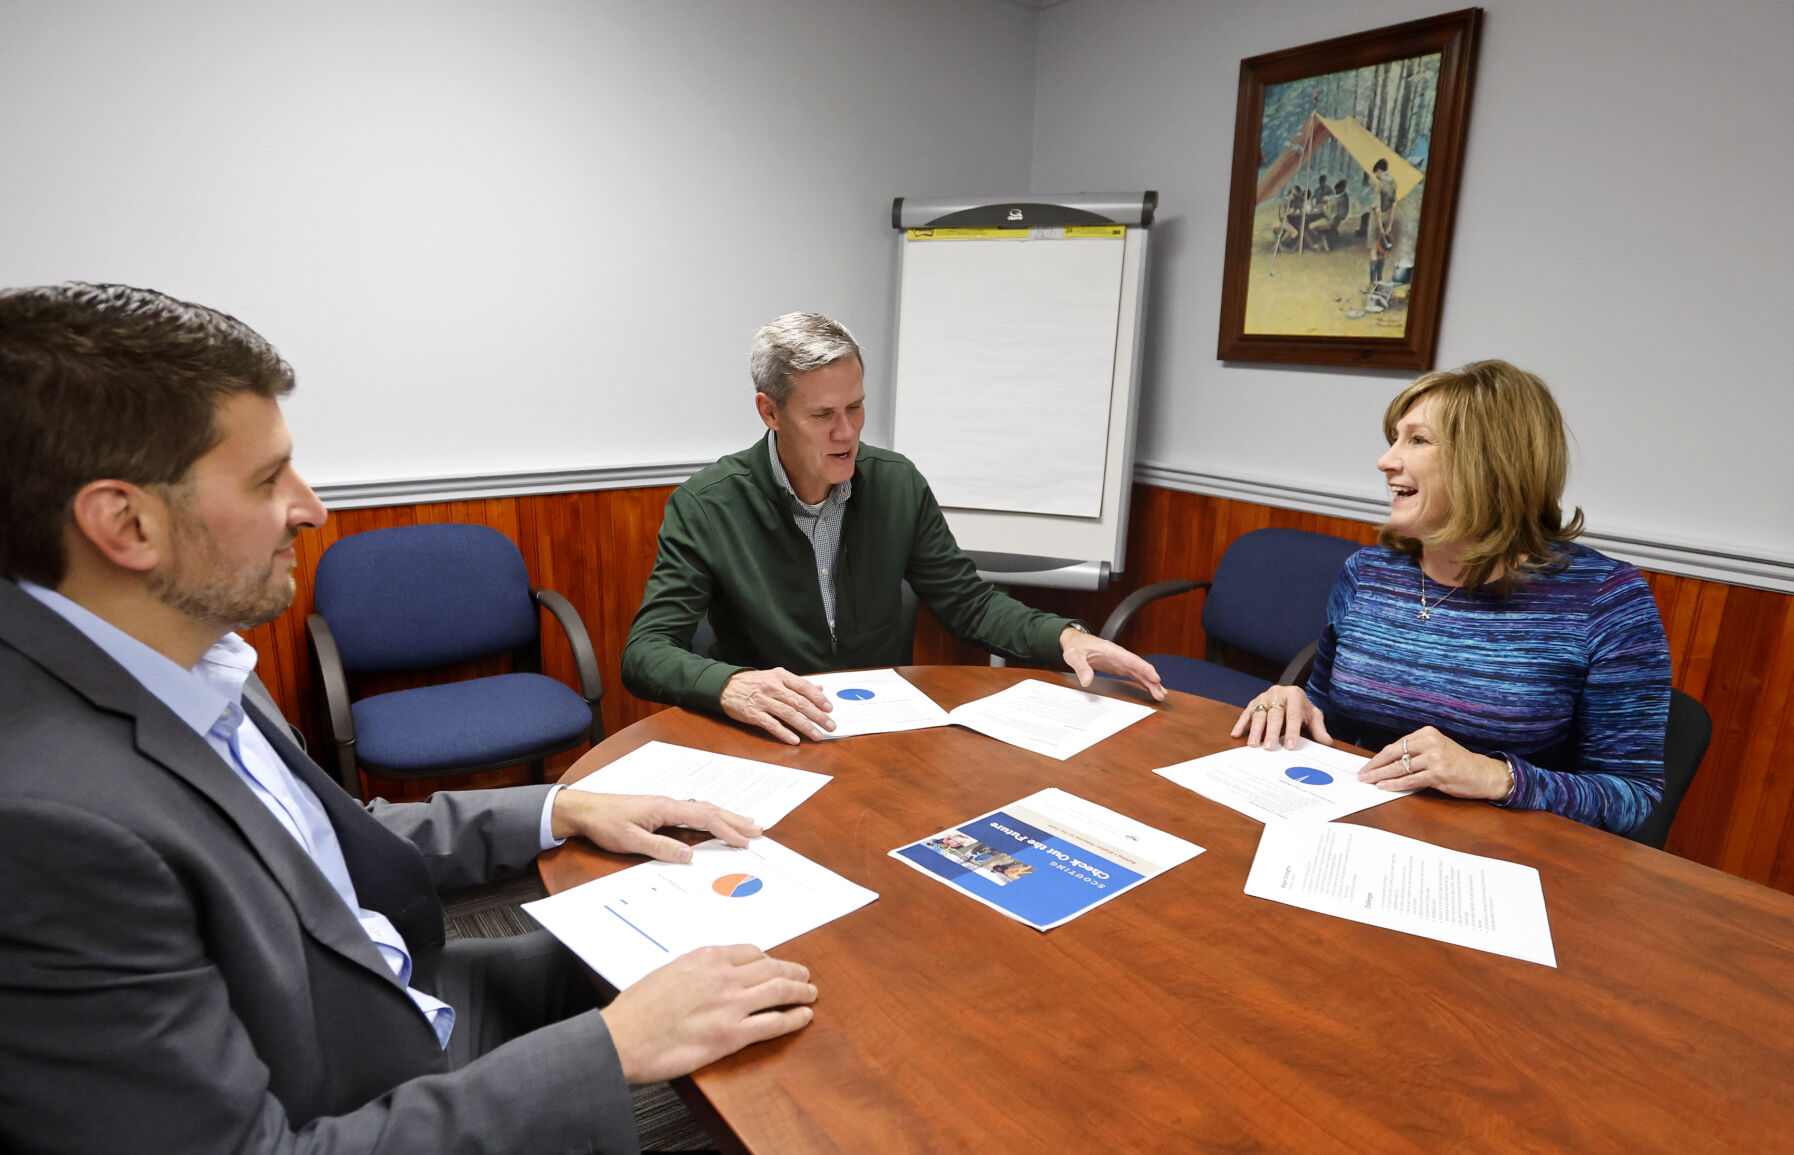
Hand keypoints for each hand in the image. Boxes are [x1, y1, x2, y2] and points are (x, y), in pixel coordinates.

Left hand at [550, 790, 761, 860]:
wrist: (585, 810)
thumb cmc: (605, 823)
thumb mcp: (630, 840)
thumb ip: (660, 848)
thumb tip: (689, 855)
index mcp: (666, 808)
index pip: (704, 818)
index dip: (727, 830)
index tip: (745, 841)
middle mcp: (670, 804)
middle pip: (710, 810)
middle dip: (735, 820)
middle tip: (758, 829)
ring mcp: (666, 807)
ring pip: (704, 811)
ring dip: (726, 818)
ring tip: (746, 824)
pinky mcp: (661, 812)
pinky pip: (693, 814)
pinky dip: (711, 819)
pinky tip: (715, 824)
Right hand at [601, 944, 817, 1083]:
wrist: (622, 1038)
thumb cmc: (636, 1010)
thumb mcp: (667, 972)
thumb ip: (694, 969)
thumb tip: (708, 972)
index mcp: (706, 958)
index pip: (751, 952)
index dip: (768, 959)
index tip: (774, 963)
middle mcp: (723, 976)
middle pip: (772, 968)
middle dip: (793, 971)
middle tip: (804, 974)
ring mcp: (731, 1006)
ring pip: (780, 991)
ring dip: (801, 991)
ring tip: (810, 993)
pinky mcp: (732, 1035)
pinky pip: (774, 1023)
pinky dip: (794, 1018)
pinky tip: (804, 1017)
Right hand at [720, 668, 833, 744]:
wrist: (726, 686)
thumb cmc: (753, 683)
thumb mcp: (775, 677)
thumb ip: (797, 684)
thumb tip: (819, 688)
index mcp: (780, 676)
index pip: (804, 687)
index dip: (819, 698)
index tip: (830, 708)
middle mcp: (773, 687)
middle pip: (800, 702)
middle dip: (817, 716)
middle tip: (830, 725)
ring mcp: (763, 701)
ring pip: (789, 714)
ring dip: (805, 726)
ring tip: (816, 735)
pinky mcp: (753, 714)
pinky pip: (771, 724)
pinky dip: (784, 733)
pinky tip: (794, 739)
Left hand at [1060, 628, 1166, 701]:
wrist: (1075, 642)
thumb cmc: (1076, 646)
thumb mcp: (1074, 656)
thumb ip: (1081, 668)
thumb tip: (1087, 681)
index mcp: (1111, 651)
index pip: (1132, 660)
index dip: (1145, 669)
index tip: (1155, 678)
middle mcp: (1119, 656)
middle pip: (1139, 668)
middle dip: (1152, 680)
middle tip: (1161, 693)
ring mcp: (1120, 662)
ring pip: (1139, 672)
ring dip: (1150, 683)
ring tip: (1161, 694)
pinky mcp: (1119, 667)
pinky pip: (1134, 674)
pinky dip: (1143, 681)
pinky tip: (1151, 689)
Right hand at [1231, 686, 1331, 749]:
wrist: (1291, 694)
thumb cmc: (1301, 707)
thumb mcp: (1313, 715)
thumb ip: (1319, 728)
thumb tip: (1327, 742)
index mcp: (1294, 695)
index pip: (1293, 715)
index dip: (1291, 731)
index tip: (1290, 746)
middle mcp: (1278, 693)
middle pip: (1274, 715)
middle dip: (1271, 732)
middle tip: (1269, 747)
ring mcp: (1264, 697)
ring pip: (1259, 714)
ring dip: (1255, 730)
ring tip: (1253, 744)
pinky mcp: (1253, 702)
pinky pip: (1246, 713)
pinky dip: (1241, 724)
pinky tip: (1236, 734)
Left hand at [1357, 726, 1512, 798]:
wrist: (1483, 773)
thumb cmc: (1458, 763)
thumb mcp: (1437, 749)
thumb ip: (1416, 752)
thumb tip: (1388, 762)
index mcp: (1427, 733)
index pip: (1396, 745)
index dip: (1379, 756)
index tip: (1367, 764)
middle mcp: (1430, 742)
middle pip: (1394, 754)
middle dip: (1375, 765)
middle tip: (1362, 774)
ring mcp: (1434, 758)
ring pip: (1400, 768)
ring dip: (1381, 776)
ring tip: (1368, 781)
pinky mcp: (1438, 774)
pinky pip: (1410, 780)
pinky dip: (1395, 784)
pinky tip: (1384, 786)